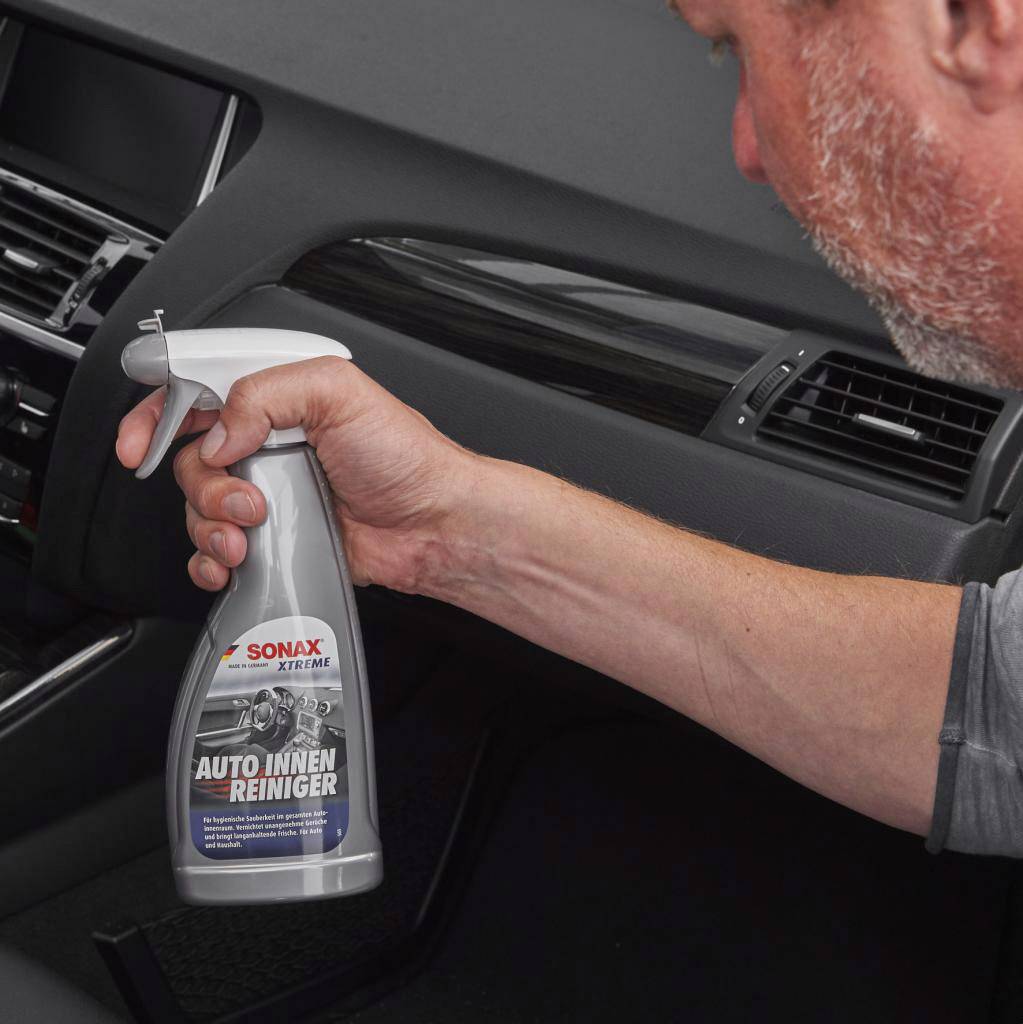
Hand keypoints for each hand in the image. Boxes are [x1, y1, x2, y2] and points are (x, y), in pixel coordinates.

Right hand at [115, 356, 479, 593]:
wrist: (433, 525)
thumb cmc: (404, 457)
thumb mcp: (339, 392)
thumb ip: (266, 393)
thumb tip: (219, 431)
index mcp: (278, 399)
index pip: (196, 394)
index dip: (158, 416)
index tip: (140, 444)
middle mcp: (267, 444)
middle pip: (189, 459)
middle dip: (202, 484)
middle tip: (243, 496)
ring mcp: (268, 493)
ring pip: (199, 509)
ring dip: (211, 525)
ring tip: (252, 530)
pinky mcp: (272, 539)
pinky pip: (215, 552)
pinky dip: (211, 561)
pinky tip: (234, 562)